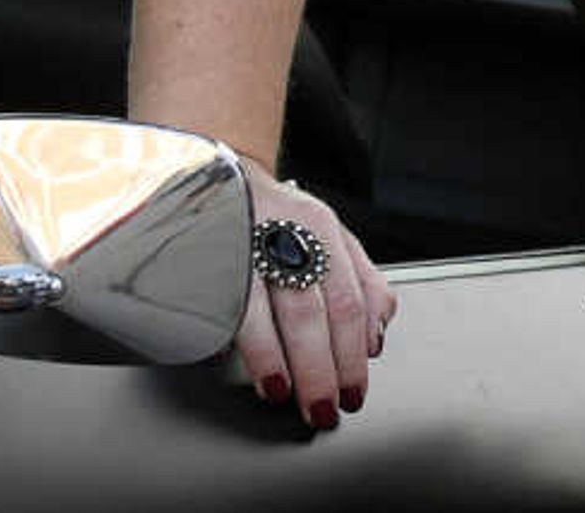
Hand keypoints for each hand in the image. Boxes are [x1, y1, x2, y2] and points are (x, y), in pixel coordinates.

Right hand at [230, 164, 396, 428]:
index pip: (350, 300)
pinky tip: (255, 372)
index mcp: (321, 228)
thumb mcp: (326, 235)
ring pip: (274, 312)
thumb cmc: (275, 218)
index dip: (354, 352)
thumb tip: (377, 336)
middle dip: (324, 369)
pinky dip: (250, 346)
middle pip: (315, 312)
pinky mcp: (208, 256)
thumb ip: (361, 281)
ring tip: (292, 397)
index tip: (355, 390)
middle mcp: (286, 233)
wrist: (212, 177)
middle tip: (326, 408)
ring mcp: (246, 243)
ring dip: (287, 363)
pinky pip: (229, 307)